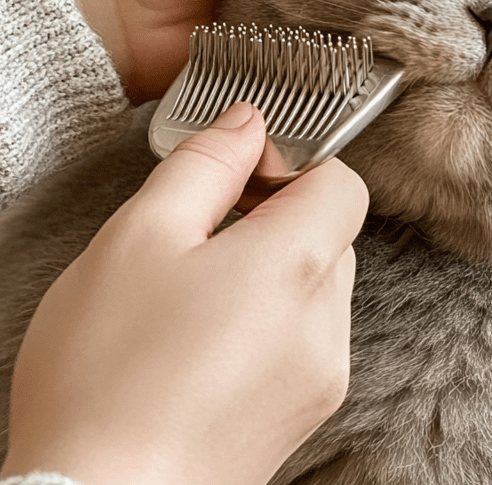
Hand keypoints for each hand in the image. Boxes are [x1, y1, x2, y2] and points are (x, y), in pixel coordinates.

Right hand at [0, 102, 367, 484]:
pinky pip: (306, 337)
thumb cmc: (107, 376)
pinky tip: (206, 342)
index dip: (294, 166)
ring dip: (270, 272)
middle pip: (330, 233)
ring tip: (196, 297)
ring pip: (316, 286)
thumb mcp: (140, 237)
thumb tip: (247, 124)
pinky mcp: (306, 410)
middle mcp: (327, 321)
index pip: (343, 182)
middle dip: (276, 218)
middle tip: (205, 234)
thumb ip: (205, 165)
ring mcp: (322, 372)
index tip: (242, 176)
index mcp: (296, 265)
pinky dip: (269, 321)